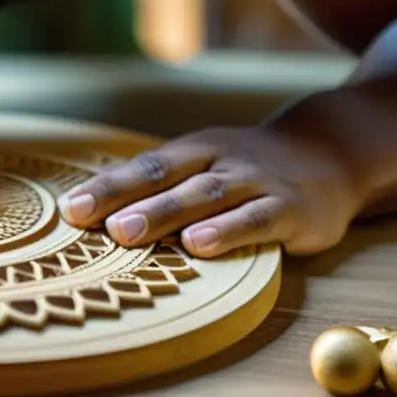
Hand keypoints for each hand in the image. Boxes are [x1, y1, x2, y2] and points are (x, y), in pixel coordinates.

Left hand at [57, 125, 361, 257]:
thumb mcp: (205, 169)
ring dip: (163, 212)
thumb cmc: (247, 170)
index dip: (105, 187)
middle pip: (163, 176)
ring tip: (125, 232)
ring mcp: (256, 181)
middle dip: (121, 197)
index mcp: (192, 151)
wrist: (329, 151)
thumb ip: (164, 191)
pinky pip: (256, 218)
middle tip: (84, 217)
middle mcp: (219, 160)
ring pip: (205, 194)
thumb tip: (98, 220)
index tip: (68, 208)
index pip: (141, 168)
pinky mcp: (292, 208)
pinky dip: (227, 230)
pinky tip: (199, 245)